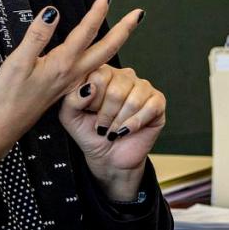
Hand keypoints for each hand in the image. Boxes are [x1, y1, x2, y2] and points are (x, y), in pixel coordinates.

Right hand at [0, 0, 143, 170]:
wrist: (4, 125)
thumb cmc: (7, 96)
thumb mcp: (18, 62)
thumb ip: (37, 36)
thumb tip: (53, 12)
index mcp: (62, 64)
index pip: (86, 32)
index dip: (97, 12)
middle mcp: (72, 74)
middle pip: (106, 49)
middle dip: (124, 30)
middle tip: (139, 14)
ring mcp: (71, 83)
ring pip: (100, 60)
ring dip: (115, 43)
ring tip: (124, 30)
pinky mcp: (65, 88)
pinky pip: (91, 71)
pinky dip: (101, 57)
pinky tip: (99, 54)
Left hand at [59, 64, 165, 200]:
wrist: (108, 157)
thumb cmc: (89, 133)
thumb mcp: (70, 116)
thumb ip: (72, 99)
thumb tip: (89, 87)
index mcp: (103, 72)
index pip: (100, 76)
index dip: (93, 100)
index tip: (89, 112)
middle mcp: (124, 75)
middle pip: (117, 90)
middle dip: (107, 115)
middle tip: (102, 126)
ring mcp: (143, 87)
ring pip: (134, 100)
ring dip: (120, 122)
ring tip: (113, 130)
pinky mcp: (158, 102)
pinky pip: (151, 108)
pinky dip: (135, 124)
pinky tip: (126, 130)